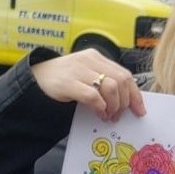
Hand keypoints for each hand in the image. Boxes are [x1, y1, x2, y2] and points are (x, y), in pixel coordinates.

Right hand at [30, 49, 146, 121]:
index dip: (135, 94)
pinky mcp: (67, 82)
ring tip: (108, 116)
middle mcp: (89, 60)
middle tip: (118, 115)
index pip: (125, 74)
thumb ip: (104, 83)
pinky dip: (100, 107)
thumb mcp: (87, 76)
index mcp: (97, 58)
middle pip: (121, 81)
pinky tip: (98, 113)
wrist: (35, 77)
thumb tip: (127, 102)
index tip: (139, 110)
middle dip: (124, 102)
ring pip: (111, 87)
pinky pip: (93, 96)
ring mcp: (78, 70)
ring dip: (113, 106)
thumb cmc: (64, 80)